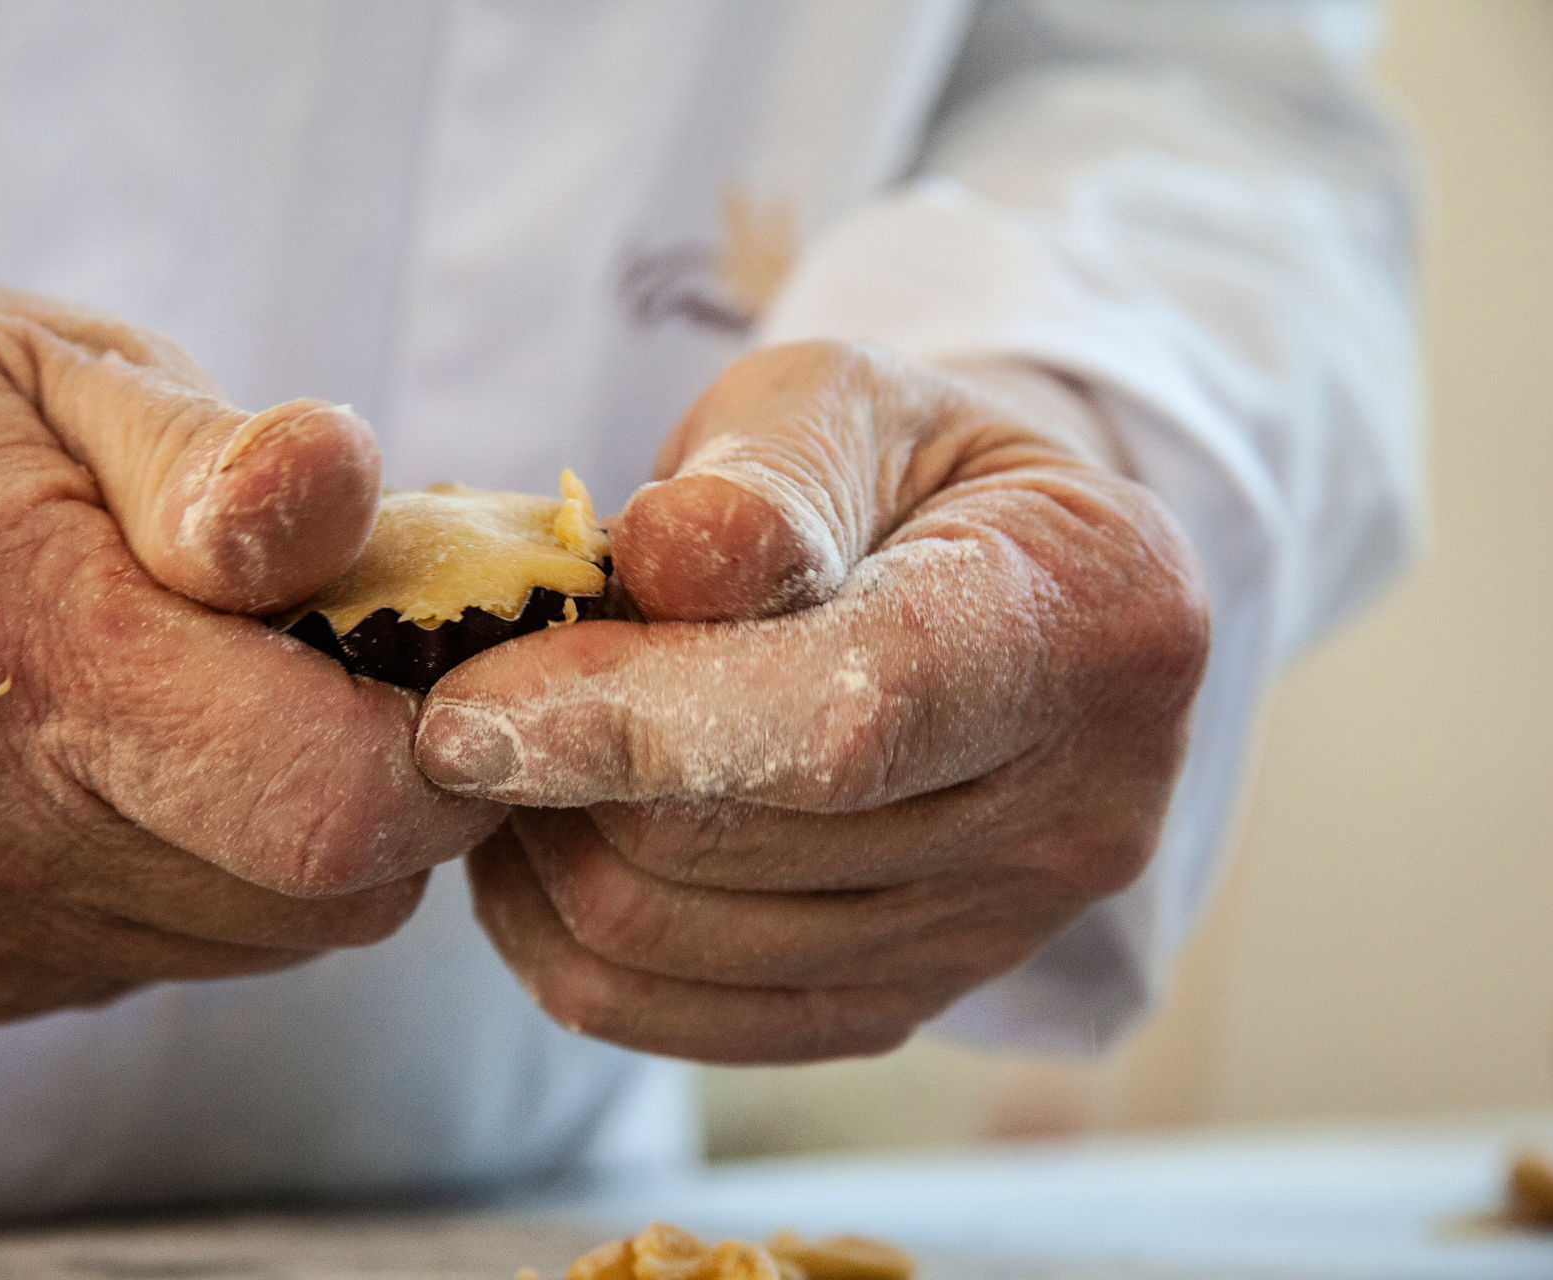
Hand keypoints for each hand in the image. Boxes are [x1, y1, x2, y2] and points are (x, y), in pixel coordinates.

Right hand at [0, 252, 502, 1025]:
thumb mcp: (69, 373)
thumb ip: (221, 459)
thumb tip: (355, 499)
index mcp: (6, 643)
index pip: (330, 800)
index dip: (447, 746)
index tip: (453, 664)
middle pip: (327, 894)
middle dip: (398, 790)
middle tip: (360, 667)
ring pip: (278, 939)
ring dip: (311, 833)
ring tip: (243, 702)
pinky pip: (197, 953)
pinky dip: (227, 872)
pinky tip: (158, 766)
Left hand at [416, 341, 1207, 1063]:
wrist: (989, 581)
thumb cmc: (903, 469)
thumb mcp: (842, 403)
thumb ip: (760, 478)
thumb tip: (654, 562)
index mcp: (1092, 627)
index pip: (839, 722)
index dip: (629, 723)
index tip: (460, 711)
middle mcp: (1076, 816)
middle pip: (727, 845)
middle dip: (556, 768)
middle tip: (480, 687)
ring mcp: (995, 935)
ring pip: (674, 941)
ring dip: (543, 847)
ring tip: (519, 744)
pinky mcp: (906, 1000)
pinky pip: (676, 1019)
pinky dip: (564, 936)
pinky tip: (545, 837)